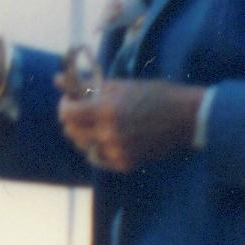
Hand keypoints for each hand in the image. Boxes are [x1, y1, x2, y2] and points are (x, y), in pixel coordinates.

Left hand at [56, 77, 203, 171]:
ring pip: (83, 146)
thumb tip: (57, 80)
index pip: (67, 113)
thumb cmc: (154, 95)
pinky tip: (110, 137)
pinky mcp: (125, 164)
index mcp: (108, 109)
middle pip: (71, 131)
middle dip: (73, 120)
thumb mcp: (121, 85)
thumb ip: (87, 85)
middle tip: (83, 111)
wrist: (186, 118)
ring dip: (85, 134)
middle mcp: (110, 133)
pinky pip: (99, 158)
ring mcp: (117, 151)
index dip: (65, 105)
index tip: (71, 100)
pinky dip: (99, 147)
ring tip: (99, 123)